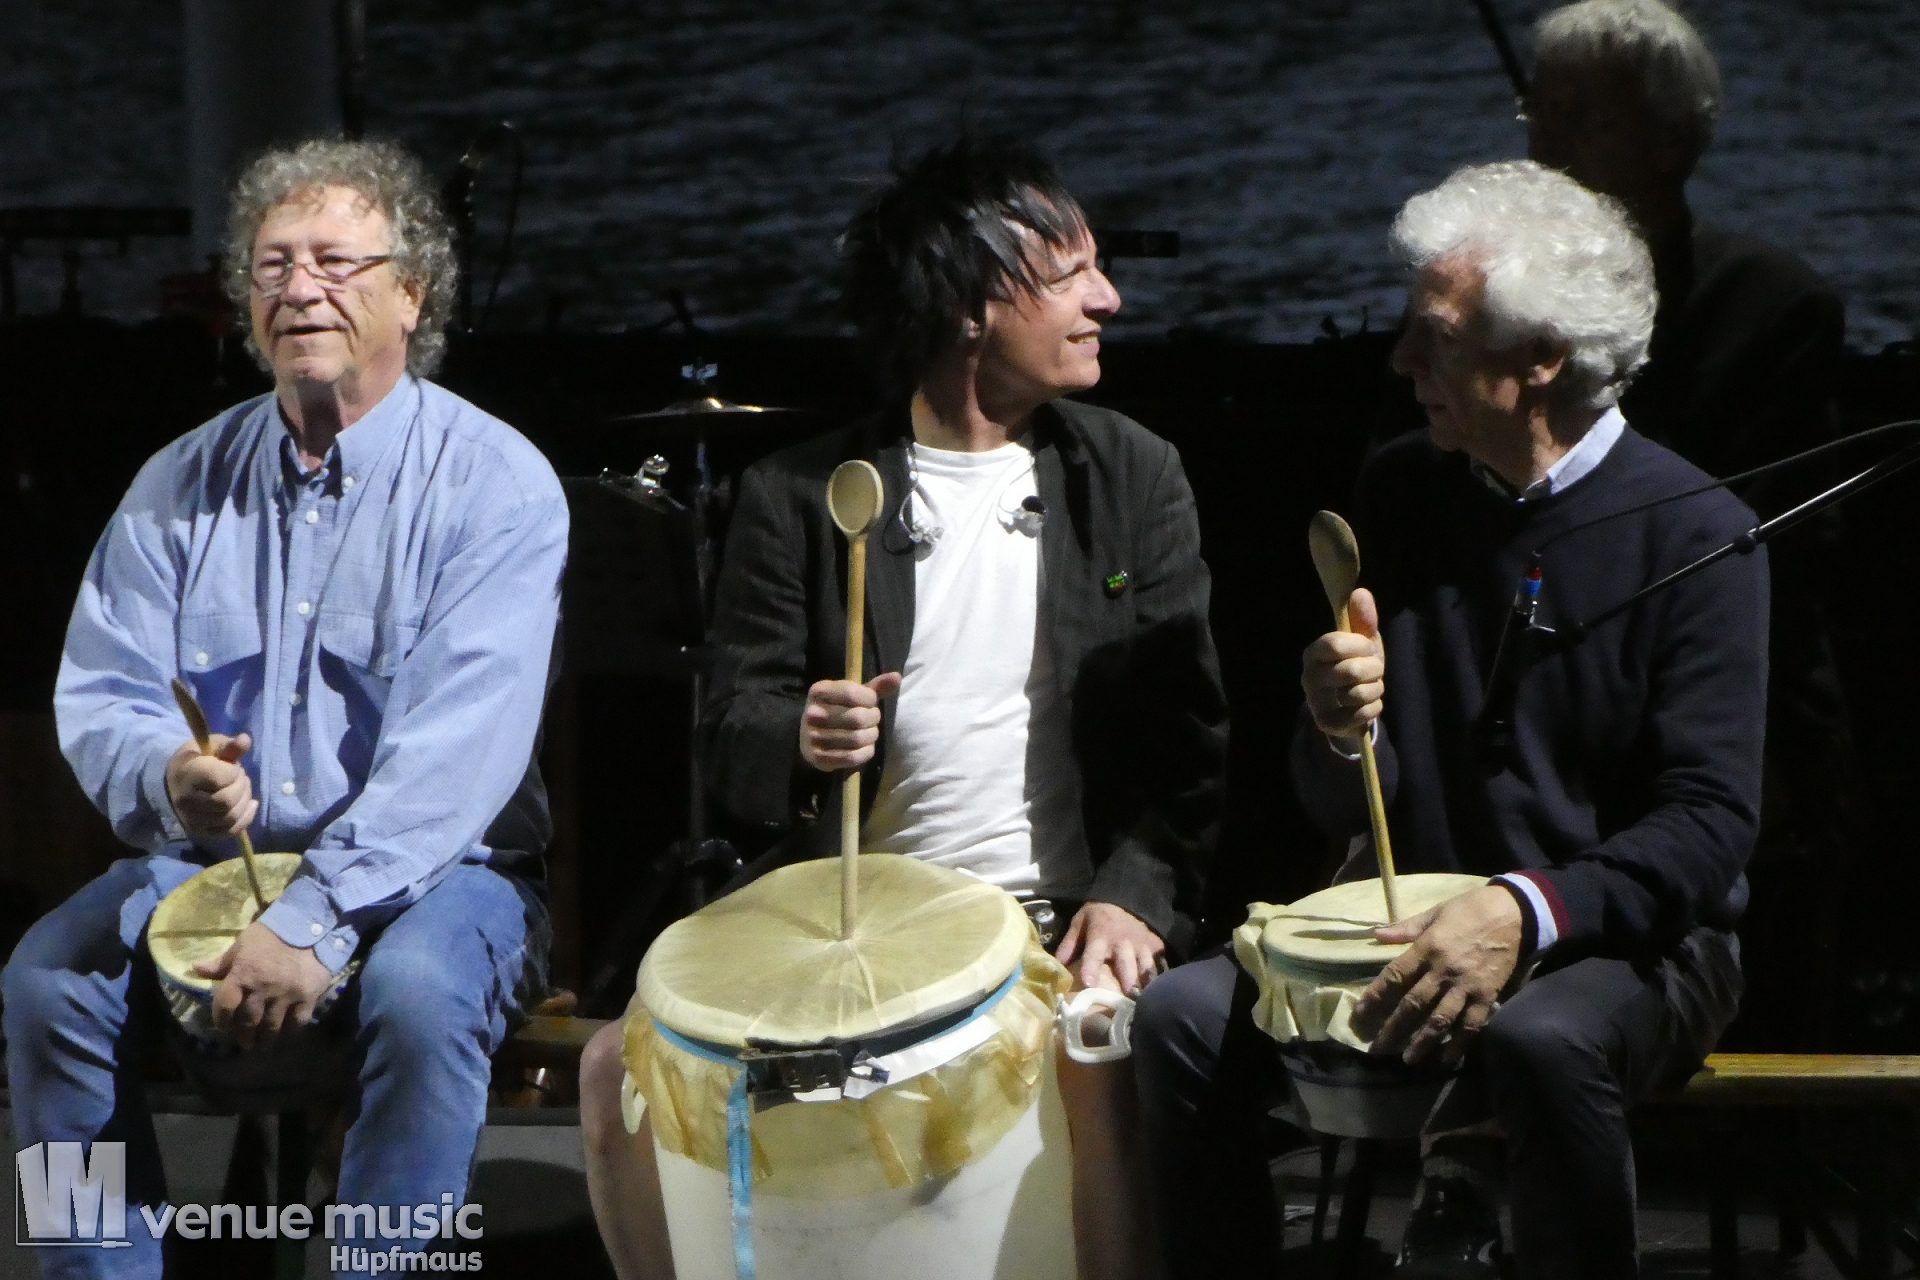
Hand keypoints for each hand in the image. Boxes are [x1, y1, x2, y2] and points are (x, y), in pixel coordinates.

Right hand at [165, 733, 257, 842]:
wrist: (175, 782)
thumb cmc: (197, 760)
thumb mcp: (211, 746)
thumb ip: (229, 746)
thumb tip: (246, 740)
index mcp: (187, 775)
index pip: (219, 778)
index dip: (234, 771)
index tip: (232, 766)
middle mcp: (186, 801)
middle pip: (227, 800)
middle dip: (242, 787)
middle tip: (239, 777)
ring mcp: (193, 820)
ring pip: (230, 817)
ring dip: (245, 801)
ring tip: (241, 788)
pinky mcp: (201, 832)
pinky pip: (230, 831)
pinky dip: (246, 818)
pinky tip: (250, 805)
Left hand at [194, 921, 334, 1048]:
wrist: (311, 926)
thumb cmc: (272, 935)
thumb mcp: (242, 944)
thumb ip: (221, 963)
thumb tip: (195, 970)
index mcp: (243, 974)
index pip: (226, 1006)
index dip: (221, 1020)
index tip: (223, 1026)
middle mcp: (263, 989)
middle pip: (248, 1021)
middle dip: (243, 1035)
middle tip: (243, 1042)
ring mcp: (286, 995)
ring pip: (271, 1026)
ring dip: (264, 1039)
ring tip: (262, 1045)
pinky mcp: (307, 997)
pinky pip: (297, 1022)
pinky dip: (290, 1031)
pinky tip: (286, 1034)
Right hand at [798, 673, 901, 771]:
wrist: (813, 737)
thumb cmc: (840, 710)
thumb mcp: (853, 695)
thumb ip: (875, 687)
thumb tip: (897, 677)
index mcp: (819, 691)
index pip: (851, 693)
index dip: (869, 699)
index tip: (871, 702)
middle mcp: (811, 713)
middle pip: (857, 718)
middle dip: (873, 719)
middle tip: (873, 720)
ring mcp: (812, 736)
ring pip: (857, 739)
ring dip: (871, 736)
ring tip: (870, 733)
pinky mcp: (817, 758)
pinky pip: (852, 757)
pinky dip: (865, 752)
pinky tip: (865, 747)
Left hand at [1055, 901, 1164, 994]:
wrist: (1122, 899)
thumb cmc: (1097, 916)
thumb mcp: (1078, 923)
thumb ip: (1069, 945)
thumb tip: (1058, 966)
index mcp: (1100, 936)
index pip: (1094, 954)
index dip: (1091, 968)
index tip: (1089, 984)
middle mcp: (1122, 942)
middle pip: (1126, 964)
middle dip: (1128, 981)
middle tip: (1129, 998)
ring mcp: (1141, 944)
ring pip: (1146, 966)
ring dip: (1146, 982)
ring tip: (1148, 999)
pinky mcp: (1154, 945)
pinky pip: (1159, 962)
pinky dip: (1159, 975)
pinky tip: (1161, 989)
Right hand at [1301, 587, 1384, 742]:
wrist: (1351, 705)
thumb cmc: (1357, 665)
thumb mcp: (1363, 642)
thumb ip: (1363, 619)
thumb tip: (1360, 592)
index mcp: (1313, 652)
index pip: (1334, 643)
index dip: (1360, 645)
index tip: (1367, 647)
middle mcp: (1308, 677)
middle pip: (1351, 671)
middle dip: (1374, 670)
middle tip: (1373, 670)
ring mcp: (1315, 702)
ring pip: (1359, 694)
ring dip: (1376, 690)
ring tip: (1371, 687)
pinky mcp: (1327, 723)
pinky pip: (1362, 714)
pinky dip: (1374, 708)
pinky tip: (1367, 705)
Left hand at [1350, 885, 1522, 1066]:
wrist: (1514, 913)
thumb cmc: (1470, 909)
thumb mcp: (1435, 912)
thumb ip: (1405, 927)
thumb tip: (1375, 935)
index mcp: (1427, 947)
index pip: (1394, 976)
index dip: (1375, 997)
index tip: (1361, 1015)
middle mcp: (1443, 970)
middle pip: (1413, 1004)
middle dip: (1394, 1028)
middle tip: (1379, 1048)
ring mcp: (1466, 985)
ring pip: (1440, 1020)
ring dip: (1423, 1042)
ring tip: (1408, 1060)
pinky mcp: (1487, 995)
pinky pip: (1472, 1024)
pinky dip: (1459, 1044)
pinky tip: (1447, 1059)